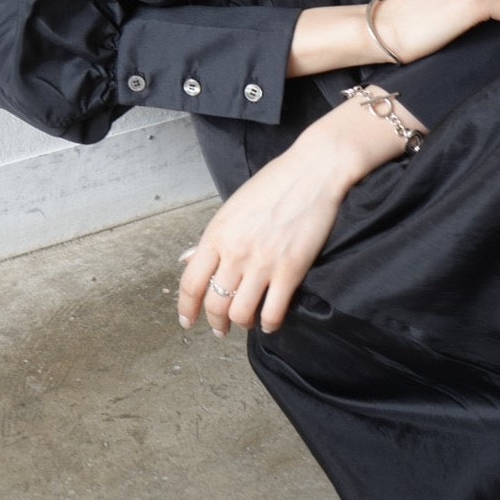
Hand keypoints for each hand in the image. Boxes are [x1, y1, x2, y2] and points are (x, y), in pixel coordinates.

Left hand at [176, 97, 406, 336]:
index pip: (190, 283)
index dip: (186, 308)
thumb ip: (213, 238)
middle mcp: (235, 252)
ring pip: (240, 314)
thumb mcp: (233, 206)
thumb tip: (187, 260)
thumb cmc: (274, 183)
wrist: (313, 171)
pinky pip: (273, 312)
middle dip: (215, 322)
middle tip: (221, 328)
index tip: (188, 320)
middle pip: (214, 303)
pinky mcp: (290, 271)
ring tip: (245, 325)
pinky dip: (269, 325)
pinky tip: (270, 322)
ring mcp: (263, 263)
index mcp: (217, 234)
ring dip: (240, 326)